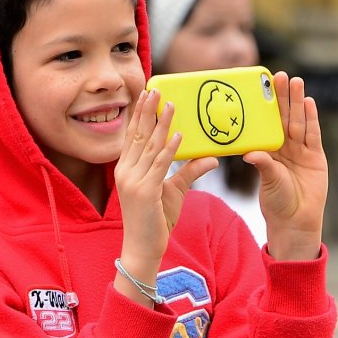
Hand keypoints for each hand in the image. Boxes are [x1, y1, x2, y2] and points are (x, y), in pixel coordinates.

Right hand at [114, 90, 215, 294]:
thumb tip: (211, 157)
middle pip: (138, 135)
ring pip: (149, 146)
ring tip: (171, 105)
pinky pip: (159, 165)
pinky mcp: (144, 192)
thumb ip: (189, 172)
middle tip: (156, 90)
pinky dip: (169, 149)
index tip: (146, 96)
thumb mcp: (174, 192)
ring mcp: (133, 182)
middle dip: (147, 111)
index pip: (133, 136)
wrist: (143, 248)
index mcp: (126, 169)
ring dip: (161, 124)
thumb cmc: (155, 221)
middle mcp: (126, 172)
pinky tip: (178, 135)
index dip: (140, 115)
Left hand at [248, 71, 327, 261]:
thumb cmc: (277, 203)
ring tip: (296, 82)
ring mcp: (302, 151)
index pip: (266, 123)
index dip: (265, 105)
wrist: (296, 222)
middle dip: (283, 97)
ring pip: (299, 121)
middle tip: (280, 76)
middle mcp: (285, 147)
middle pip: (284, 117)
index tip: (261, 86)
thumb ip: (262, 165)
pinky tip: (309, 103)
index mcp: (270, 150)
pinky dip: (311, 119)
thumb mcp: (267, 181)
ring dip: (298, 102)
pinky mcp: (316, 157)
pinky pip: (313, 135)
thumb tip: (250, 153)